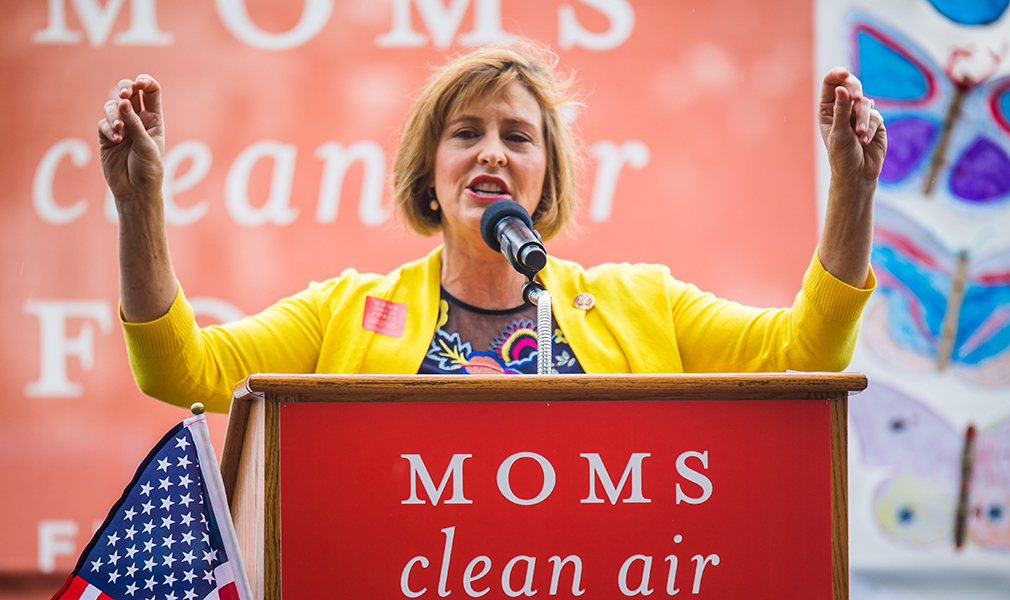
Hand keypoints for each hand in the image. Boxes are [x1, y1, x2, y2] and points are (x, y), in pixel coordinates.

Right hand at [98, 75, 164, 200]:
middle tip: (124, 94)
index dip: (144, 82)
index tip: (138, 84)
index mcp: (153, 119)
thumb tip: (123, 102)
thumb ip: (135, 124)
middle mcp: (137, 119)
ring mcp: (121, 127)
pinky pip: (103, 123)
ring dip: (114, 113)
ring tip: (119, 129)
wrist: (135, 190)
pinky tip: (115, 140)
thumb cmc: (148, 169)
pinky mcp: (107, 136)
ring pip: (112, 106)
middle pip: (129, 92)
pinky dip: (108, 128)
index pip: (150, 91)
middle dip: (124, 87)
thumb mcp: (146, 145)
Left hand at [818, 67, 885, 186]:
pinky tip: (865, 141)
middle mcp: (843, 110)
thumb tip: (841, 88)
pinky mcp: (875, 123)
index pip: (830, 84)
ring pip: (865, 103)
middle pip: (851, 86)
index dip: (837, 75)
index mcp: (828, 110)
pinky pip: (876, 117)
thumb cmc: (842, 156)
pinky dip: (871, 128)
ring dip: (863, 118)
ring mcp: (859, 115)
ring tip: (860, 134)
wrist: (857, 174)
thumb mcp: (839, 132)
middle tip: (855, 98)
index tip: (844, 73)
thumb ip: (841, 110)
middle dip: (854, 91)